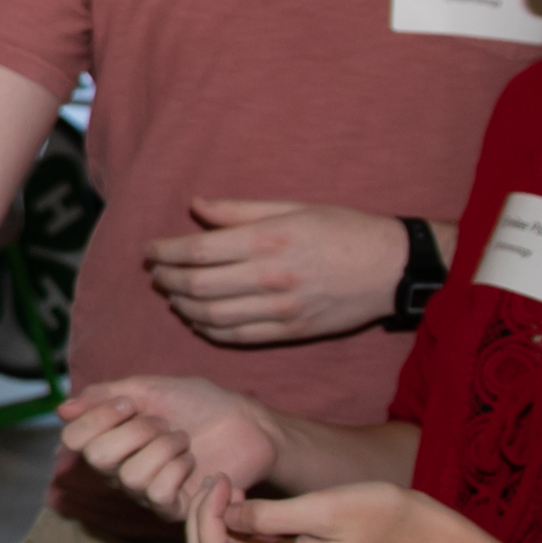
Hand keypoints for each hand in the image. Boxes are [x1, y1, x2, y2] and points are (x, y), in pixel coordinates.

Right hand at [57, 374, 276, 519]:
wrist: (245, 422)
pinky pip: (159, 493)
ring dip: (165, 447)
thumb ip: (104, 395)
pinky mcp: (174, 508)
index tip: (130, 404)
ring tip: (183, 440)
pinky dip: (179, 469)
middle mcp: (119, 469)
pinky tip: (192, 461)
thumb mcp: (148, 388)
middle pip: (98, 458)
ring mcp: (145, 492)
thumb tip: (62, 408)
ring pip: (131, 476)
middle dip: (136, 431)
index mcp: (109, 438)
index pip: (73, 439)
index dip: (98, 418)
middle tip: (163, 424)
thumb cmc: (198, 403)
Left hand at [145, 201, 406, 346]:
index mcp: (268, 241)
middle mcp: (270, 277)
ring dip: (183, 306)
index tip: (149, 251)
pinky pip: (237, 336)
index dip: (164, 253)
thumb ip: (239, 210)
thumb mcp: (292, 208)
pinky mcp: (291, 331)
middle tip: (155, 274)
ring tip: (172, 295)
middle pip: (197, 286)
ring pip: (212, 316)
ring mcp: (281, 309)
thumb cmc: (342, 229)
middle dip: (166, 280)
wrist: (392, 268)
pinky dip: (208, 330)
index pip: (197, 251)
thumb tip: (195, 206)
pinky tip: (197, 319)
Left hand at [184, 476, 450, 542]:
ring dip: (216, 523)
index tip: (224, 480)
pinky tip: (246, 501)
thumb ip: (268, 516)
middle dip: (202, 520)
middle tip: (219, 481)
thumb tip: (224, 515)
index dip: (205, 515)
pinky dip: (235, 529)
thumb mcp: (322, 509)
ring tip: (232, 488)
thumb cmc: (381, 517)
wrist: (424, 539)